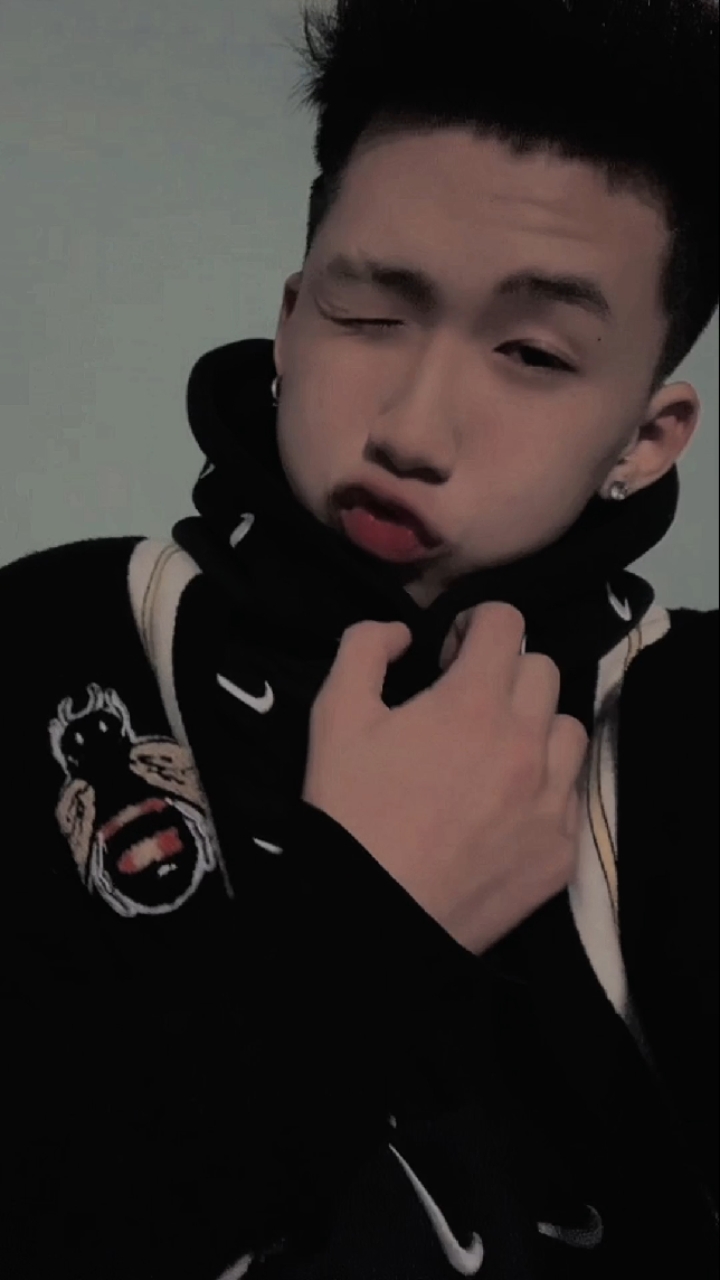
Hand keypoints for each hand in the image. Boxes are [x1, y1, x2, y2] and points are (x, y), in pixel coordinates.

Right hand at [302, 604, 588, 954]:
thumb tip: (401, 633)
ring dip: (535, 726)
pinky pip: (571, 793)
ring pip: (568, 729)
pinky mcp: (560, 850)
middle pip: (543, 670)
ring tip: (494, 753)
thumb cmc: (349, 812)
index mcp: (473, 703)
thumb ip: (364, 649)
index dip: (474, 625)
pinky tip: (502, 807)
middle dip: (503, 673)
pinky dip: (544, 787)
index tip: (449, 657)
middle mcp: (526, 744)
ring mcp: (550, 800)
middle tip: (464, 705)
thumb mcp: (333, 717)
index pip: (507, 622)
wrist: (370, 916)